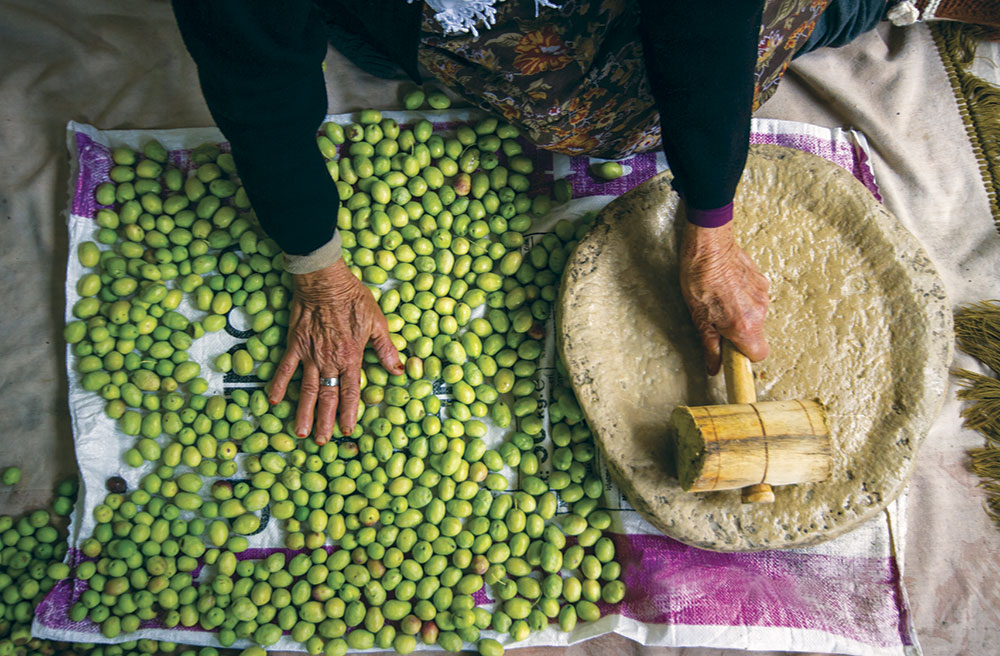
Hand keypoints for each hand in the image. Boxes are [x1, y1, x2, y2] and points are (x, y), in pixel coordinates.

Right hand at [268, 259, 402, 443]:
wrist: (325, 280)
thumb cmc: (353, 298)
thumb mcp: (378, 323)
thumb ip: (386, 350)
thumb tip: (399, 370)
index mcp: (351, 357)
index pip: (350, 393)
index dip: (349, 413)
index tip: (347, 430)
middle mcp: (330, 360)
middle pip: (327, 397)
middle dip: (325, 421)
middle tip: (321, 441)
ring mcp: (310, 354)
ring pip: (307, 389)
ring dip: (304, 412)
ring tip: (300, 432)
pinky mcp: (295, 344)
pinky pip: (285, 368)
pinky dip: (279, 384)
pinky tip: (274, 400)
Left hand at [679, 220, 769, 374]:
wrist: (709, 244)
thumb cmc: (699, 279)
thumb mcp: (699, 318)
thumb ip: (710, 346)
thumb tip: (714, 368)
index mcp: (744, 326)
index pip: (759, 355)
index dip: (744, 355)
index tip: (731, 351)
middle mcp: (759, 312)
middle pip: (755, 335)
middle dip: (738, 333)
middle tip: (717, 321)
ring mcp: (763, 295)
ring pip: (755, 316)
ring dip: (740, 313)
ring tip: (719, 299)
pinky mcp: (763, 280)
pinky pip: (755, 298)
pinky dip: (743, 298)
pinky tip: (727, 287)